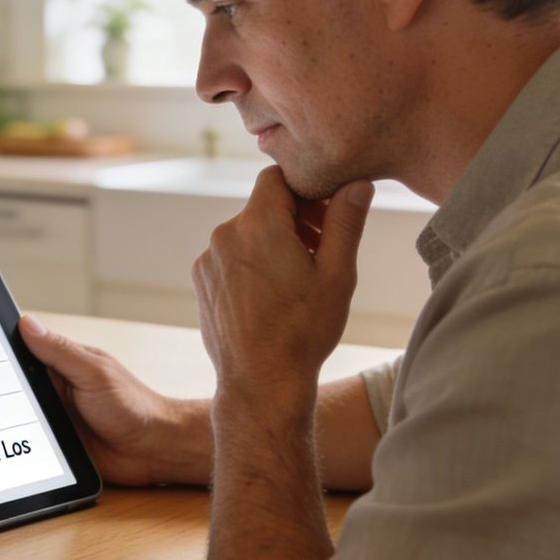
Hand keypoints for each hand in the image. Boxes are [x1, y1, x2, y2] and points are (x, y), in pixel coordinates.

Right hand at [18, 314, 207, 485]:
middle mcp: (55, 388)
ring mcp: (53, 416)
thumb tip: (27, 323)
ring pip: (16, 414)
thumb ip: (59, 351)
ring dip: (8, 419)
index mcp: (62, 363)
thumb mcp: (93, 372)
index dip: (0, 349)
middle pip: (13, 384)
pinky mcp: (54, 444)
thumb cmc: (133, 405)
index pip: (23, 350)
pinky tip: (9, 447)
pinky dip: (19, 445)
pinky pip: (28, 442)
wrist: (153, 449)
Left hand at [192, 166, 372, 403]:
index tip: (325, 215)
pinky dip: (251, 265)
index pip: (277, 178)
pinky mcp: (202, 282)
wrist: (261, 382)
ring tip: (298, 279)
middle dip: (293, 220)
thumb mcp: (337, 274)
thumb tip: (357, 184)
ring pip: (245, 234)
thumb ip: (346, 222)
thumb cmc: (304, 331)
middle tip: (321, 250)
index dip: (305, 190)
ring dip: (272, 244)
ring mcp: (208, 260)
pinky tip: (272, 296)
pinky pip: (229, 258)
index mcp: (258, 225)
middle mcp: (225, 236)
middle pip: (262, 207)